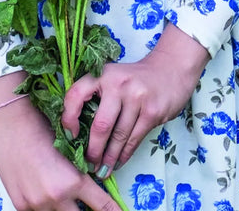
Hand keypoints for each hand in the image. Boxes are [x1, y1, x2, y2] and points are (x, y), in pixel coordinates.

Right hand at [0, 96, 121, 210]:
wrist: (13, 123)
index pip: (102, 206)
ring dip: (65, 207)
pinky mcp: (21, 205)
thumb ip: (80, 173)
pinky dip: (45, 205)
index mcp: (74, 181)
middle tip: (86, 201)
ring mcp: (37, 204)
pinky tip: (44, 190)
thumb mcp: (70, 150)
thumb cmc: (43, 128)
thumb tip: (92, 184)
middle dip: (85, 209)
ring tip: (62, 190)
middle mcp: (56, 197)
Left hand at [61, 23, 209, 175]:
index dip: (68, 118)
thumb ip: (97, 97)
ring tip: (102, 170)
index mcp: (103, 74)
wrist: (171, 69)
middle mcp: (119, 83)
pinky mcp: (152, 111)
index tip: (70, 136)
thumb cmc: (134, 78)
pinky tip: (118, 163)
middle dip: (93, 150)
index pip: (76, 94)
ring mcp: (138, 97)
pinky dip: (124, 155)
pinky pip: (134, 139)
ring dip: (109, 158)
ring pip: (118, 136)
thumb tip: (77, 133)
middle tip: (88, 164)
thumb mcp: (113, 78)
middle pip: (101, 125)